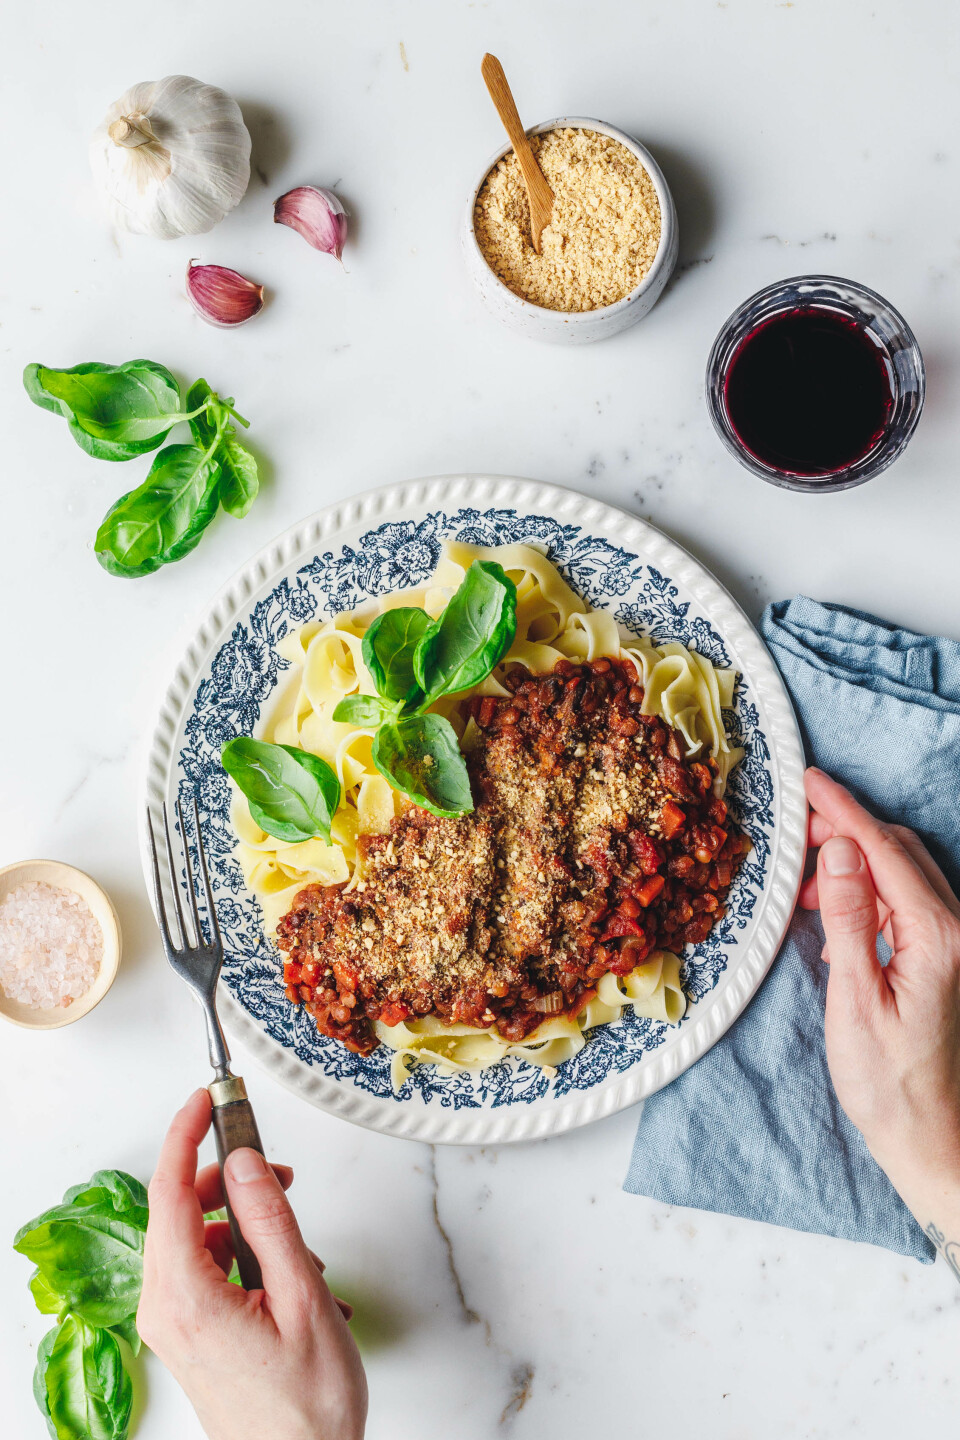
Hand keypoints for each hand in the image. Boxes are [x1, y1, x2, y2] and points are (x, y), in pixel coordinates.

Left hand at [137, 1089, 366, 1439]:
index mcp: (186, 1297)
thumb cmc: (307, 1405)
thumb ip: (271, 1222)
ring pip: (195, 1237)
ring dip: (242, 1221)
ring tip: (297, 1246)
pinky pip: (203, 1268)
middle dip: (229, 1179)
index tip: (204, 1098)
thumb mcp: (302, 1298)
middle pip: (180, 1209)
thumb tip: (247, 1162)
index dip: (185, 1134)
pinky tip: (285, 1273)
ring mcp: (173, 1324)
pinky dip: (241, 1253)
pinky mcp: (188, 1334)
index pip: (170, 1191)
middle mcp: (166, 1309)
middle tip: (275, 1171)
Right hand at [801, 767, 959, 1259]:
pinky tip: (833, 912)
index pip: (883, 850)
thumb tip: (840, 853)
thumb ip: (850, 921)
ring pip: (903, 872)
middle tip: (796, 826)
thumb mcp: (855, 1001)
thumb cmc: (890, 1084)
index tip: (808, 781)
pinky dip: (866, 890)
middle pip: (898, 850)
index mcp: (935, 936)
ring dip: (855, 859)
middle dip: (846, 828)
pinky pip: (904, 901)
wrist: (932, 1138)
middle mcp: (953, 930)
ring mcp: (951, 943)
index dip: (842, 810)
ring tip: (804, 877)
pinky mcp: (941, 958)